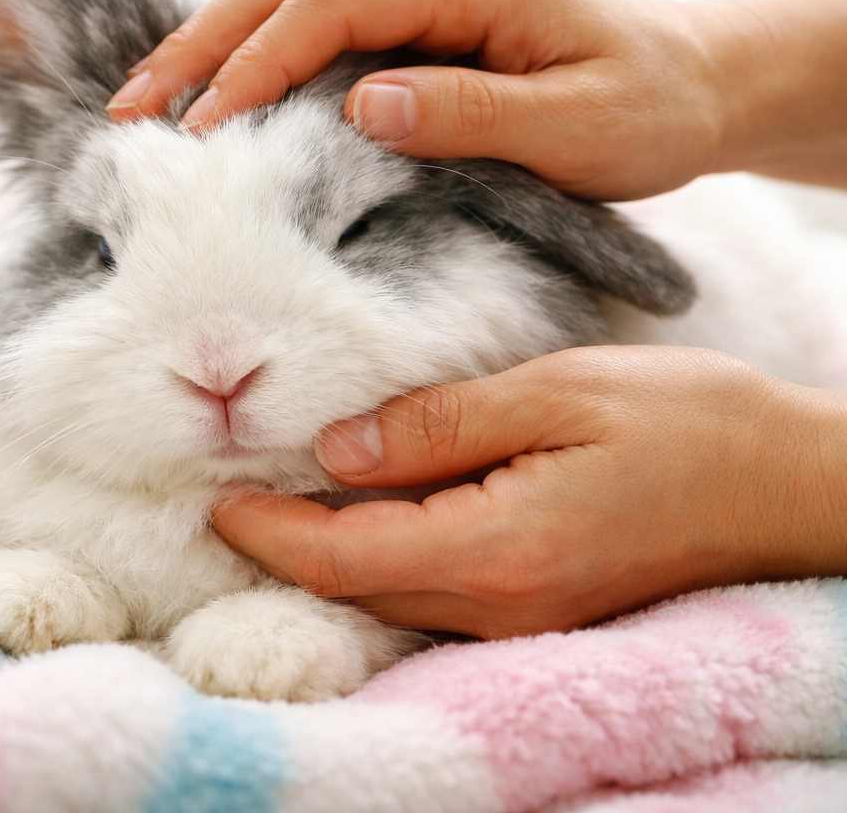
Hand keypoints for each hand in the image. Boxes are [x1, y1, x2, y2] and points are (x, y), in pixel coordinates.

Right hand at [108, 0, 846, 197]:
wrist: (693, 76)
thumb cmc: (645, 107)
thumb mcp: (576, 128)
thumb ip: (471, 116)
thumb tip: (361, 107)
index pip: (327, 6)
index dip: (254, 68)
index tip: (200, 134)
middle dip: (200, 45)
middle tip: (129, 110)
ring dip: (215, 42)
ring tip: (151, 103)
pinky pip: (318, 8)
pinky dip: (258, 46)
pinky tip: (220, 87)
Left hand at [212, 347, 846, 638]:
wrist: (787, 482)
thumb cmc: (687, 422)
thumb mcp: (557, 391)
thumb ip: (441, 425)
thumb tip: (339, 448)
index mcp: (498, 549)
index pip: (343, 556)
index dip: (270, 532)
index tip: (218, 498)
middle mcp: (502, 603)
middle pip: (357, 586)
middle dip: (285, 545)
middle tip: (231, 490)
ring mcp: (525, 614)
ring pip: (392, 596)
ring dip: (330, 552)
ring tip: (282, 496)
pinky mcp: (542, 602)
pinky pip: (437, 591)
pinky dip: (385, 555)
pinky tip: (369, 511)